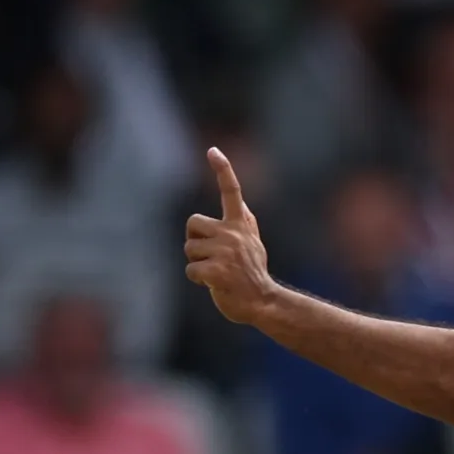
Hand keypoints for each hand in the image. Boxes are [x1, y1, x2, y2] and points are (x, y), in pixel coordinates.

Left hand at [184, 148, 278, 326]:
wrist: (264, 302)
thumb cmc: (254, 274)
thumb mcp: (254, 242)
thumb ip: (244, 222)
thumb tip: (240, 202)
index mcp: (242, 224)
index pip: (232, 191)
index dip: (223, 170)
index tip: (213, 151)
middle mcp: (234, 234)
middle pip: (192, 223)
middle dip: (194, 241)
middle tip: (212, 256)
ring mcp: (226, 253)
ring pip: (189, 249)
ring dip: (197, 264)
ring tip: (217, 272)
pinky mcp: (217, 272)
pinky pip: (191, 270)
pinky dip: (198, 280)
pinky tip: (214, 284)